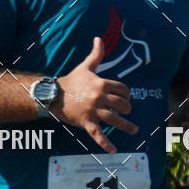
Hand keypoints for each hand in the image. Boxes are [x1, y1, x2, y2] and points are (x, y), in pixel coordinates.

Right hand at [53, 37, 137, 152]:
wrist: (54, 95)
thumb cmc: (72, 81)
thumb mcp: (85, 66)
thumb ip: (96, 54)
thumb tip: (99, 38)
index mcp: (101, 84)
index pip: (122, 90)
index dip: (127, 94)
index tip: (126, 98)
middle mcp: (99, 97)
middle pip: (122, 104)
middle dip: (127, 108)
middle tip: (127, 112)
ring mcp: (93, 111)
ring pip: (115, 120)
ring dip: (127, 126)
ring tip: (135, 130)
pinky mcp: (87, 122)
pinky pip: (98, 135)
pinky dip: (106, 144)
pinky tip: (114, 151)